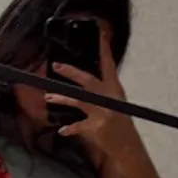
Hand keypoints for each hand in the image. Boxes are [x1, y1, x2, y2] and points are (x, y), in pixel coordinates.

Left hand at [46, 27, 127, 156]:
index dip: (104, 49)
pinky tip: (61, 130)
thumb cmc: (120, 122)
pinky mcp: (97, 127)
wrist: (127, 145)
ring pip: (79, 100)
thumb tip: (84, 81)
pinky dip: (70, 128)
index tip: (100, 32)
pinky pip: (78, 126)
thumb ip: (103, 91)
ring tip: (49, 97)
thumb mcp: (116, 102)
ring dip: (62, 98)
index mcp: (114, 88)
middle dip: (71, 72)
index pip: (109, 64)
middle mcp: (109, 98)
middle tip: (56, 65)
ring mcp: (103, 112)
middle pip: (88, 80)